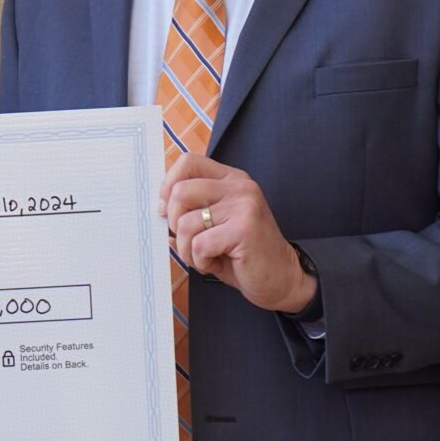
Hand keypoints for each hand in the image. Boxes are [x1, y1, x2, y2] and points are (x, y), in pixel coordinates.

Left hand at [161, 153, 315, 313]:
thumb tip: (158, 208)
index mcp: (231, 180)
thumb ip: (191, 211)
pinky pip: (199, 245)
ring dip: (187, 249)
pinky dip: (201, 261)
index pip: (187, 162)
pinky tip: (217, 263)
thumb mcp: (214, 226)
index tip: (167, 210)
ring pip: (185, 223)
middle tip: (189, 241)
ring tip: (206, 257)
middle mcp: (239, 187)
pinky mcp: (244, 229)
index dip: (168, 186)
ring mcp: (243, 205)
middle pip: (180, 192)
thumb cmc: (243, 254)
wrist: (281, 278)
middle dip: (173, 224)